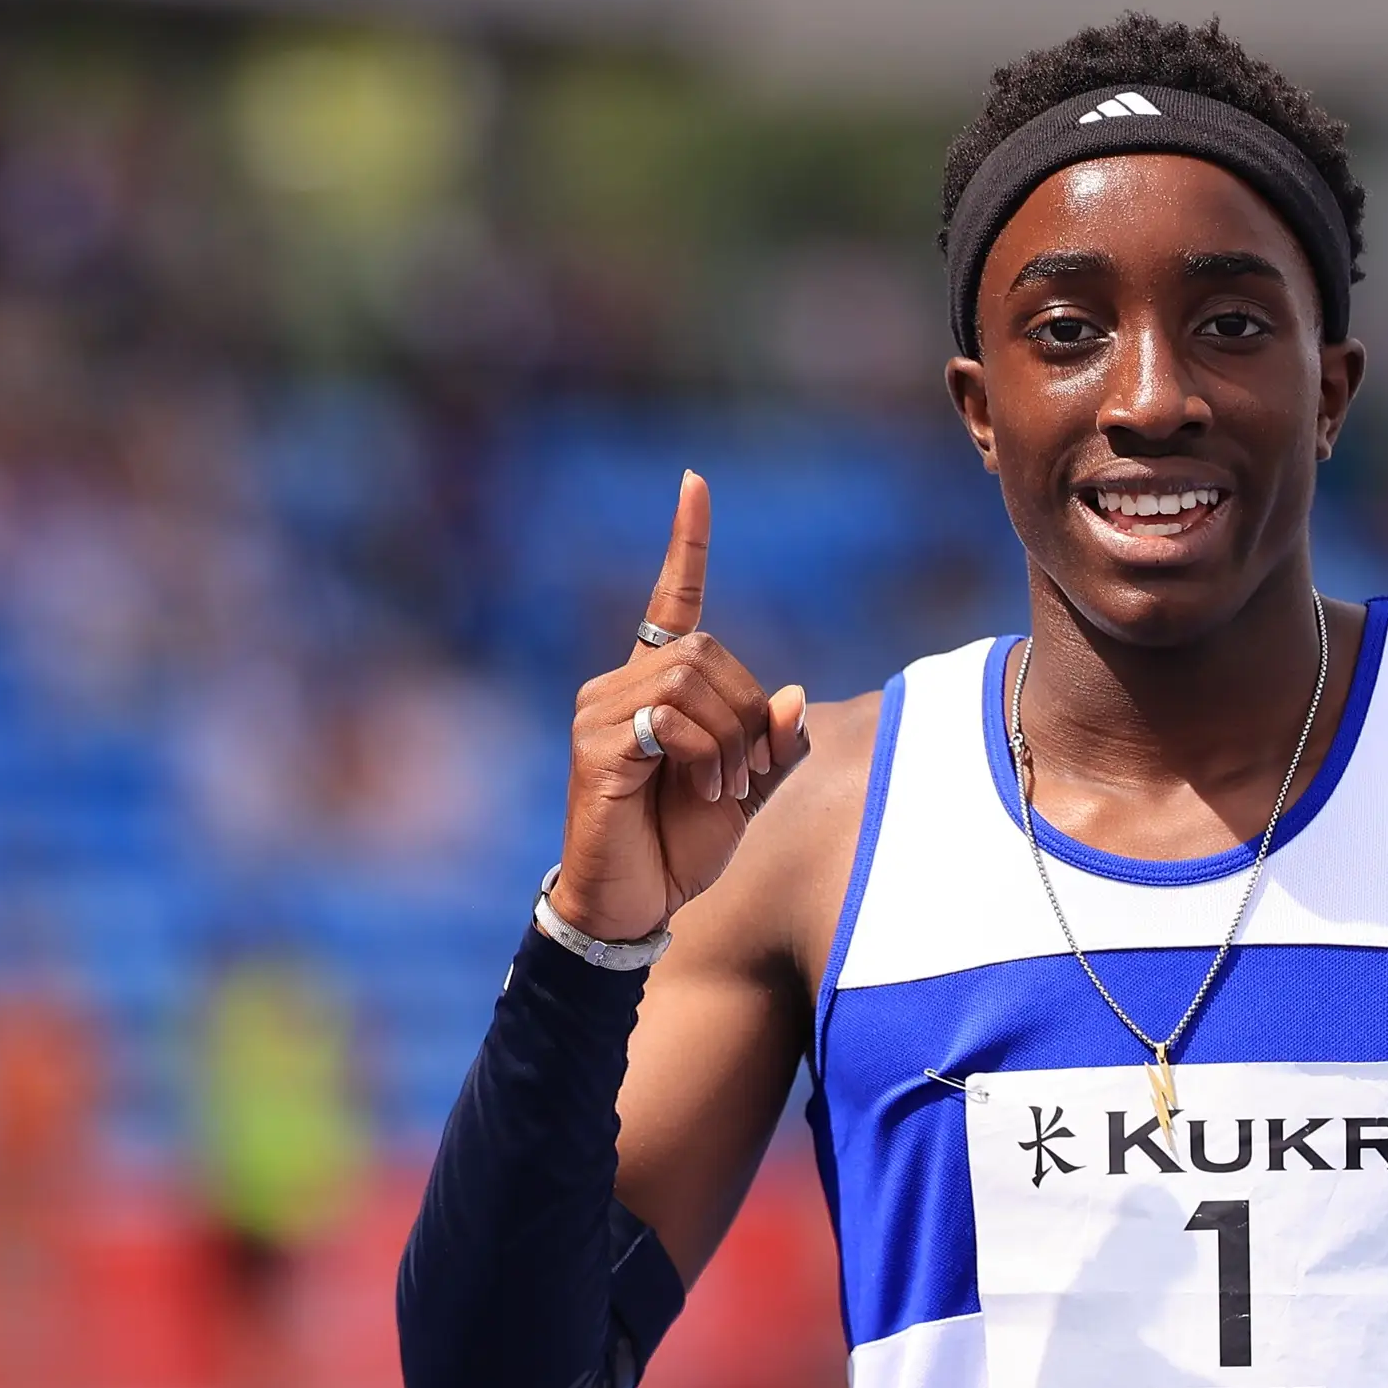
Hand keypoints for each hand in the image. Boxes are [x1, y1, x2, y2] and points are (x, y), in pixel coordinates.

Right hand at [554, 470, 809, 942]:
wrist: (635, 903)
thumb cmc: (682, 846)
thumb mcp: (746, 792)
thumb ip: (771, 746)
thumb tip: (792, 694)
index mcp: (655, 687)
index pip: (672, 601)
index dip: (687, 546)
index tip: (695, 484)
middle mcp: (618, 684)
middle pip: (710, 653)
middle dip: (746, 715)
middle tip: (743, 774)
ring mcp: (598, 711)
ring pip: (693, 682)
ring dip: (729, 742)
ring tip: (719, 791)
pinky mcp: (595, 745)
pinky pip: (669, 719)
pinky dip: (705, 756)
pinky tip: (699, 793)